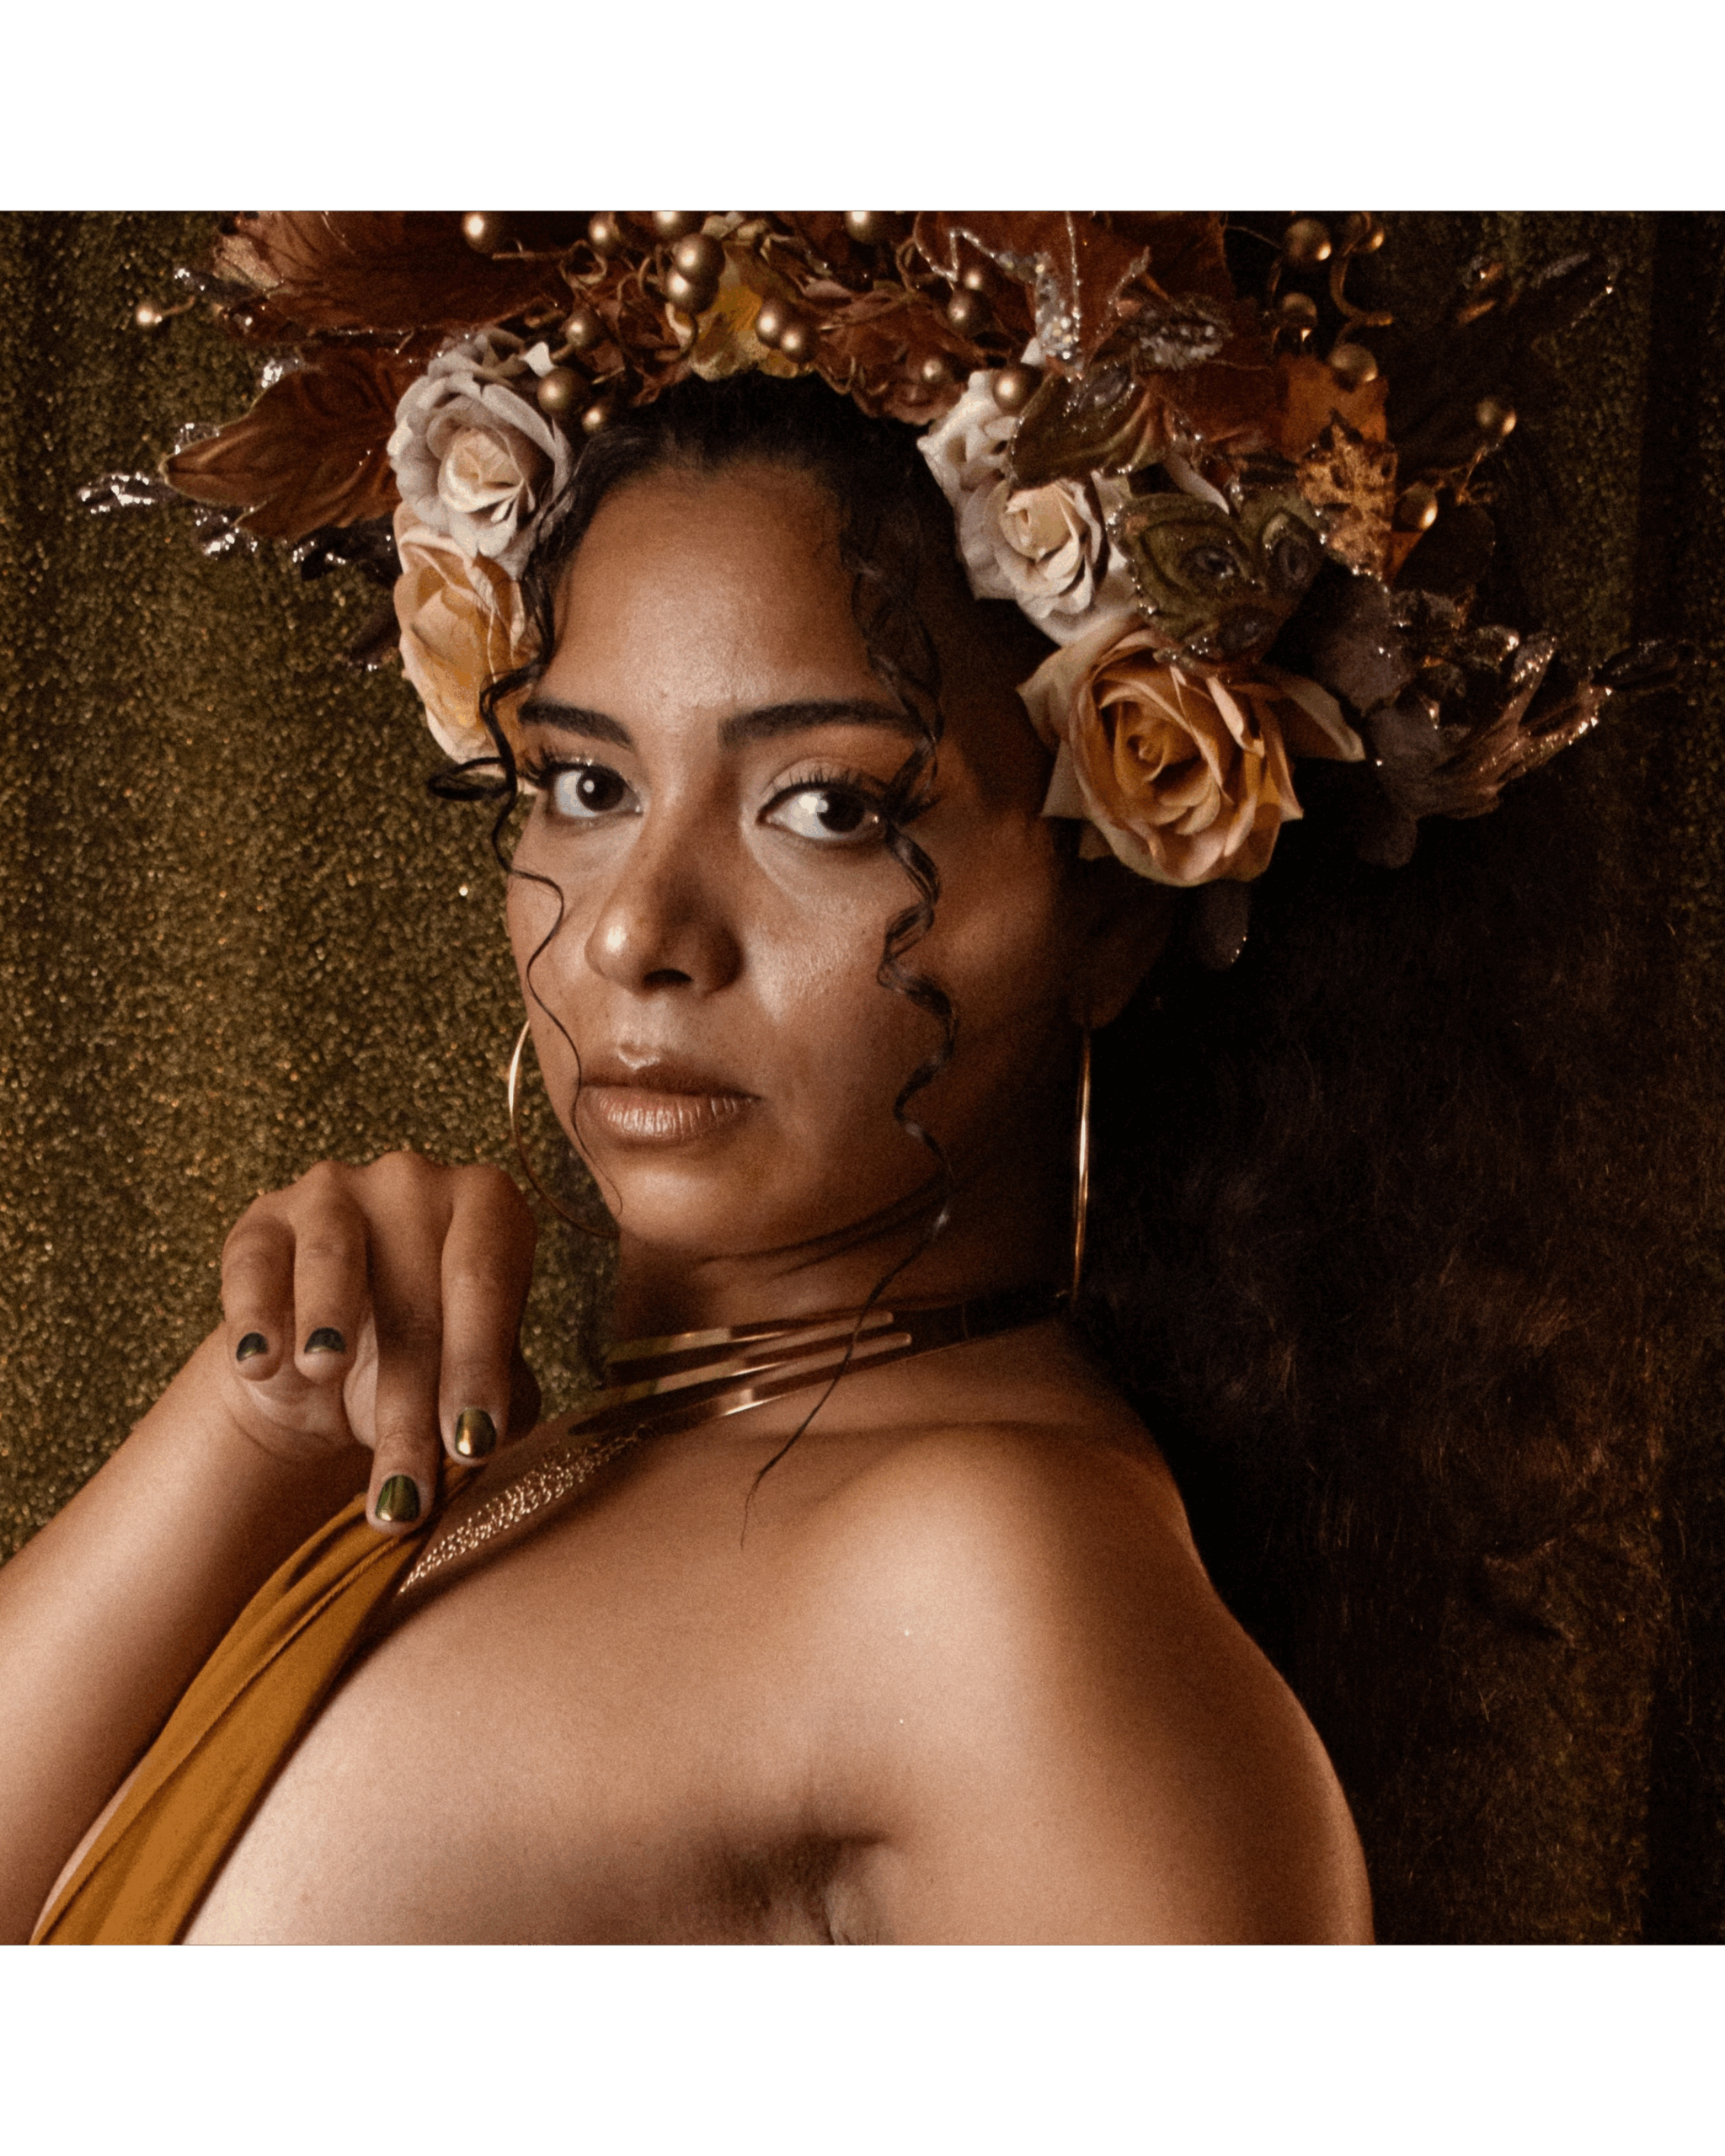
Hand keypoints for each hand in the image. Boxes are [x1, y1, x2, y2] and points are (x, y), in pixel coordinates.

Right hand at [215, 1154, 539, 1529]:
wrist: (329, 1369)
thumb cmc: (424, 1364)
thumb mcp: (470, 1384)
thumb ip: (497, 1404)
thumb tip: (483, 1437)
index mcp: (489, 1208)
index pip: (488, 1281)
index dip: (479, 1365)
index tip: (472, 1446)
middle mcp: (417, 1181)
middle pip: (416, 1290)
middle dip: (409, 1400)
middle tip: (404, 1489)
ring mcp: (335, 1192)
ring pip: (334, 1254)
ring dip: (328, 1316)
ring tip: (324, 1368)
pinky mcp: (263, 1221)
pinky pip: (257, 1258)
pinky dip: (255, 1309)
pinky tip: (259, 1362)